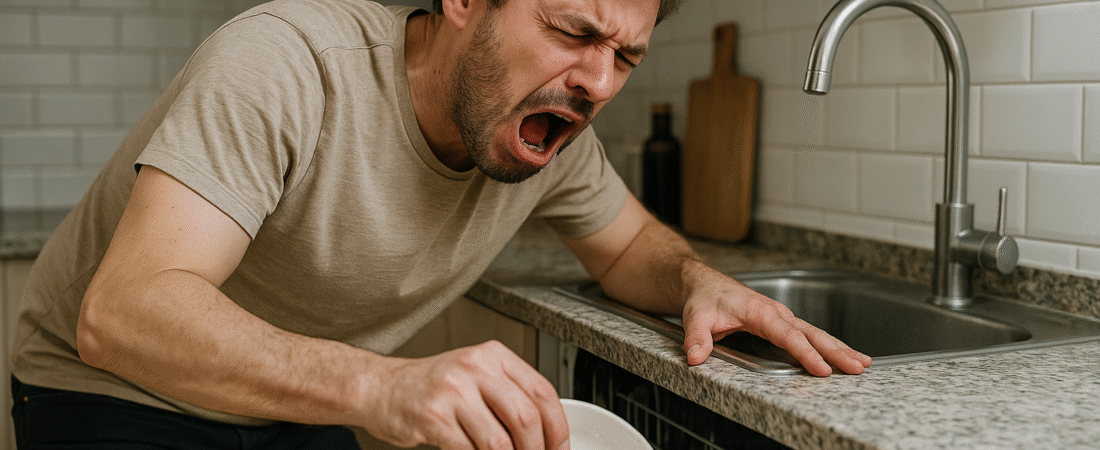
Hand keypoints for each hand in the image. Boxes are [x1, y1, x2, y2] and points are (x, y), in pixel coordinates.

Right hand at [363, 341, 569, 449]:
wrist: (381, 388)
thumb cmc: (433, 387)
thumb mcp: (476, 377)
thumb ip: (509, 397)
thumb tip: (546, 435)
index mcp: (493, 356)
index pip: (543, 392)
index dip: (558, 428)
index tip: (560, 449)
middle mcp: (474, 368)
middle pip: (526, 418)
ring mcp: (452, 392)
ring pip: (499, 442)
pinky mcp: (433, 418)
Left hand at [679, 265, 871, 376]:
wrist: (704, 283)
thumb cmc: (704, 298)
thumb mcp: (695, 317)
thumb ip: (697, 338)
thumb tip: (696, 356)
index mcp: (759, 311)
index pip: (787, 335)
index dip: (805, 353)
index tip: (821, 369)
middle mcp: (775, 312)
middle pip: (811, 333)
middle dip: (836, 350)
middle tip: (858, 366)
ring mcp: (781, 317)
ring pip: (815, 332)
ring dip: (839, 348)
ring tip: (863, 363)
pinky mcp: (781, 322)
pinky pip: (808, 334)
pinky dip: (828, 345)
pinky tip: (843, 356)